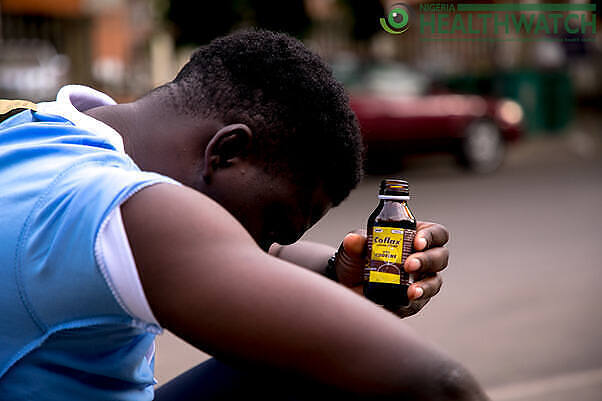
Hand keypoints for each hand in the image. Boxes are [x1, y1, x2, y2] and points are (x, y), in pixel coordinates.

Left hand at [334, 222, 448, 317]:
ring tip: (410, 292)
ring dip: (424, 287)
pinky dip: (407, 305)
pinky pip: (416, 304)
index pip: (435, 233)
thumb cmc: (358, 259)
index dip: (430, 237)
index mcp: (415, 237)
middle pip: (440, 258)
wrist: (346, 283)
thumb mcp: (356, 248)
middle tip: (409, 265)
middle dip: (427, 261)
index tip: (417, 242)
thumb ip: (357, 243)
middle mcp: (423, 258)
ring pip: (434, 283)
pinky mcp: (412, 302)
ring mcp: (421, 281)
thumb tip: (353, 240)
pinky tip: (394, 304)